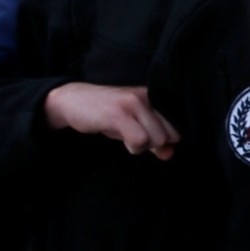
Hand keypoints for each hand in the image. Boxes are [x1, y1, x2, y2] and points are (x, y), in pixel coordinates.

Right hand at [43, 82, 179, 158]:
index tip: (147, 137)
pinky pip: (140, 140)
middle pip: (170, 135)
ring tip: (125, 136)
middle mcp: (148, 96)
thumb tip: (170, 154)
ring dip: (141, 147)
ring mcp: (133, 103)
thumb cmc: (106, 115)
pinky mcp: (118, 113)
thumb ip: (154, 140)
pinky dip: (133, 147)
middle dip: (154, 144)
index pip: (177, 126)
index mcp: (154, 96)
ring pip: (157, 139)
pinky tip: (121, 138)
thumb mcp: (134, 126)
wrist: (72, 101)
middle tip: (133, 137)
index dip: (165, 139)